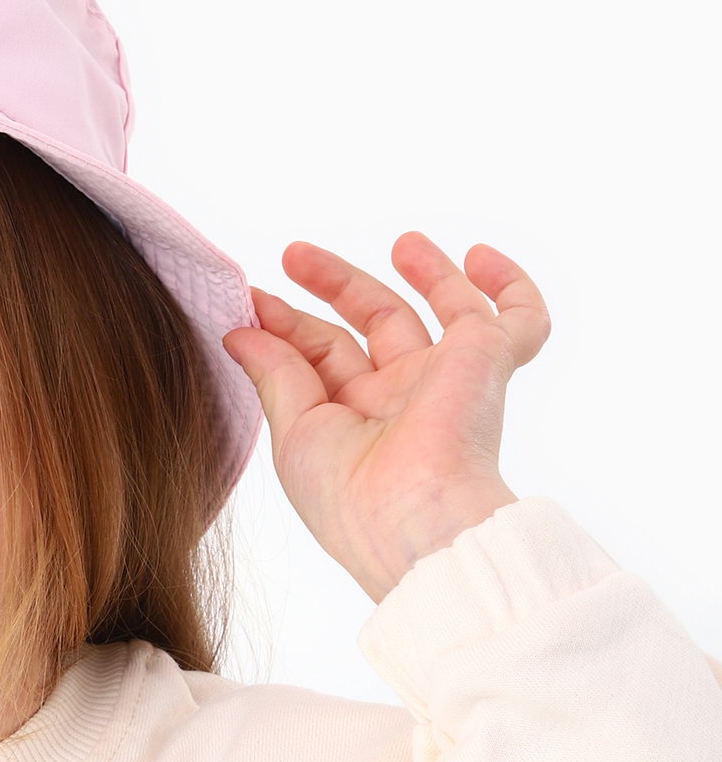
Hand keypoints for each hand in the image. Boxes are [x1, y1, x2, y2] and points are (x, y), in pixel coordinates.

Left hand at [221, 231, 550, 604]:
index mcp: (355, 420)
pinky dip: (509, 285)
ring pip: (442, 310)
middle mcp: (403, 398)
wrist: (414, 520)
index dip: (287, 322)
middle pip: (374, 324)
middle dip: (335, 285)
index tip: (253, 298)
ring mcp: (446, 378)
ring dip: (422, 271)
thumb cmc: (348, 496)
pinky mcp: (486, 362)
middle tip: (293, 254)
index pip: (323, 353)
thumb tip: (241, 329)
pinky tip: (479, 256)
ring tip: (399, 241)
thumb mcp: (294, 430)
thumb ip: (274, 373)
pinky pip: (520, 319)